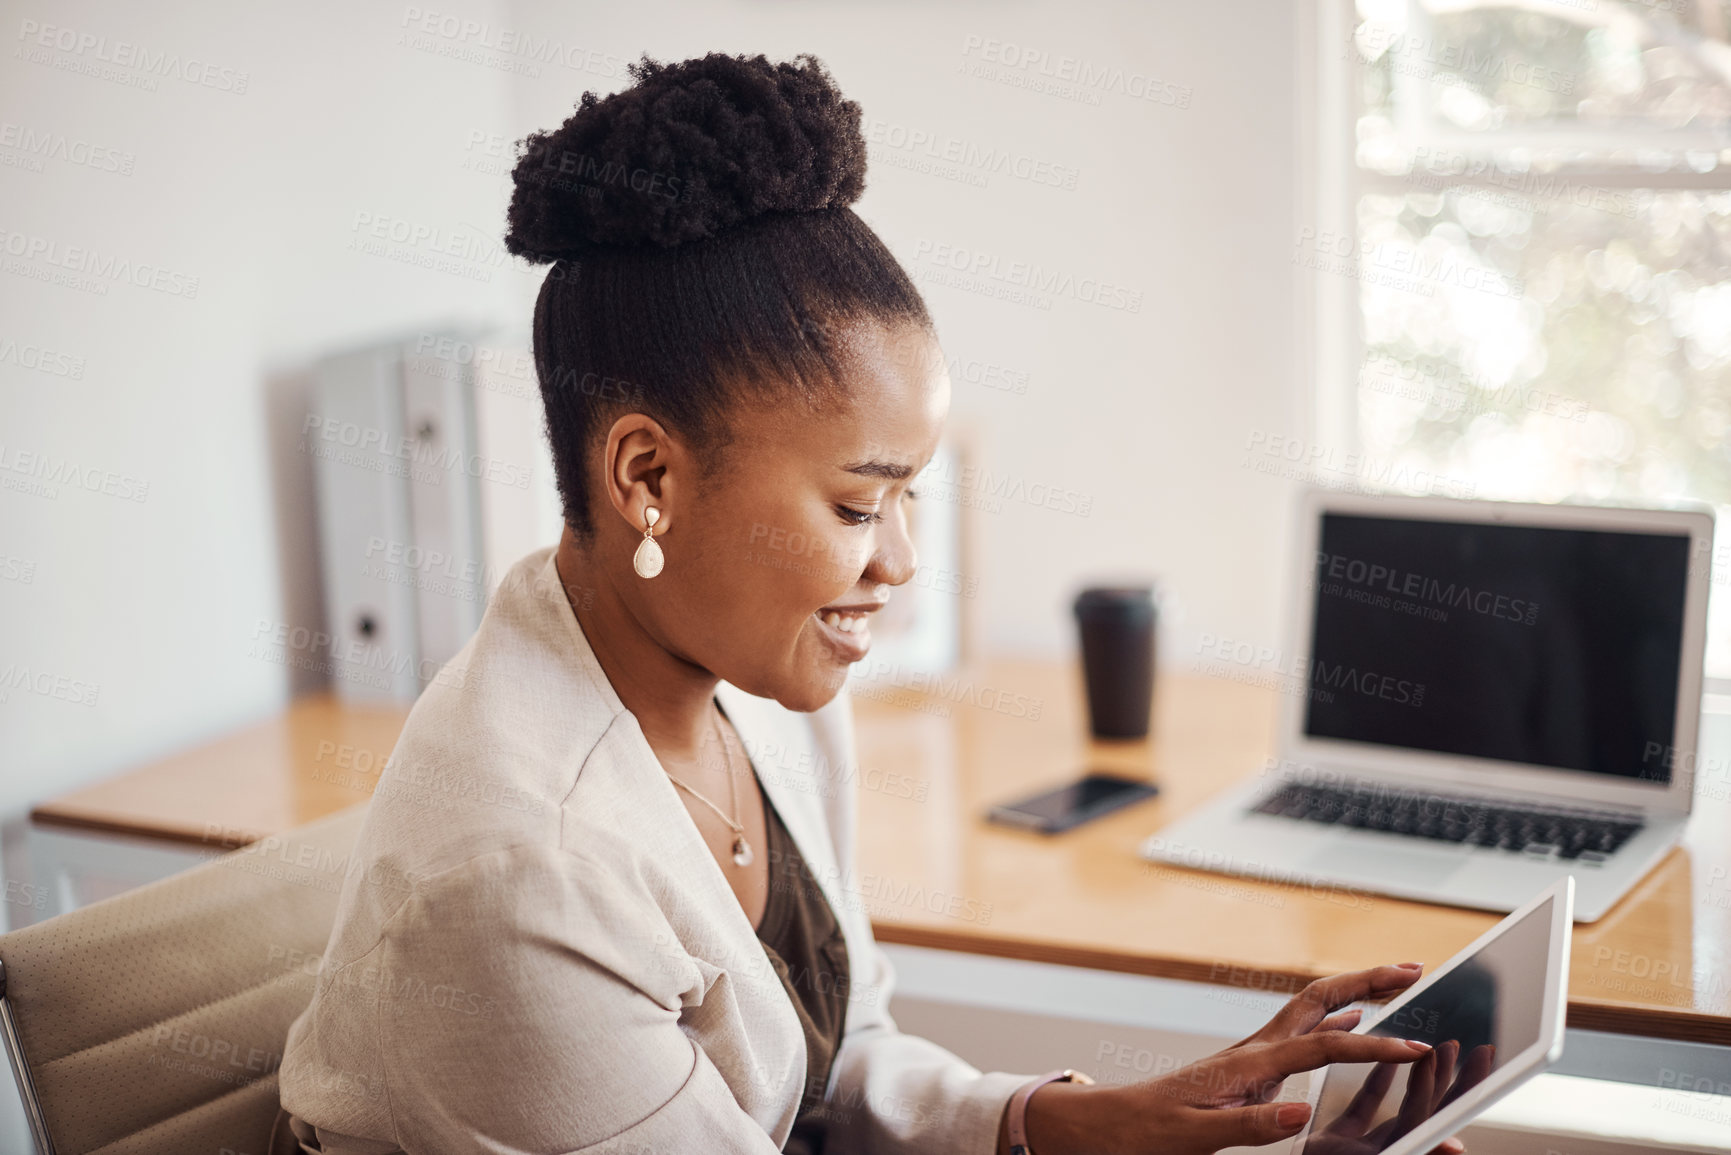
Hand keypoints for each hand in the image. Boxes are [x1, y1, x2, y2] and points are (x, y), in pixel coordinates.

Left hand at [1013, 964, 1462, 1154]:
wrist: (1108, 1126)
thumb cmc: (1146, 1132)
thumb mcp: (1196, 1136)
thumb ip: (1249, 1125)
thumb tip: (1299, 1111)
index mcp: (1248, 1066)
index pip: (1322, 1046)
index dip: (1372, 1045)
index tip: (1415, 1047)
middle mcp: (1253, 1050)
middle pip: (1319, 999)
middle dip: (1368, 980)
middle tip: (1414, 969)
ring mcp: (1252, 1054)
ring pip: (1312, 1007)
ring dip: (1357, 989)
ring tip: (1398, 981)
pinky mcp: (1248, 1065)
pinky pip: (1302, 1030)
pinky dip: (1335, 1015)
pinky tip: (1353, 1015)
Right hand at [1304, 1041, 1493, 1154]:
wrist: (1260, 1152)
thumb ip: (1412, 1152)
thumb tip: (1456, 1148)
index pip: (1432, 1116)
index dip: (1452, 1085)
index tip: (1470, 1055)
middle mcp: (1386, 1153)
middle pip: (1425, 1111)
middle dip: (1445, 1077)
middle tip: (1462, 1047)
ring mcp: (1364, 1148)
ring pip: (1398, 1109)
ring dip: (1415, 1077)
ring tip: (1432, 1050)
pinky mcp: (1339, 1143)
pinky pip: (1363, 1112)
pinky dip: (1375, 1086)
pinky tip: (1385, 1064)